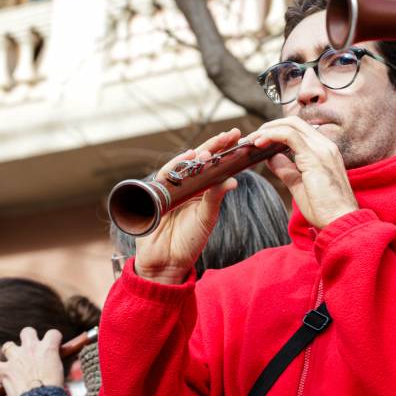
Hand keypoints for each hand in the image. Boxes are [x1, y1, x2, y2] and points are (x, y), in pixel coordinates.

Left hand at [0, 328, 65, 395]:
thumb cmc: (53, 389)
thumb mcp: (60, 372)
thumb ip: (54, 363)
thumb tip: (52, 366)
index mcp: (48, 348)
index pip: (53, 334)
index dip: (53, 339)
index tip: (53, 344)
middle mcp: (31, 348)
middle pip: (28, 331)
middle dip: (28, 337)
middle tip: (30, 348)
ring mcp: (16, 358)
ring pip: (8, 345)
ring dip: (10, 351)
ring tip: (13, 360)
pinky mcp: (4, 370)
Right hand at [134, 128, 240, 283]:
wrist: (165, 262)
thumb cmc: (189, 241)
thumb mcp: (206, 218)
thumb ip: (215, 198)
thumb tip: (233, 180)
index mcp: (202, 191)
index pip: (215, 166)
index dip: (225, 151)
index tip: (240, 138)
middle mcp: (187, 186)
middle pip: (200, 161)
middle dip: (214, 146)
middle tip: (230, 134)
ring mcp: (171, 188)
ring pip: (184, 165)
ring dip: (197, 156)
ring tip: (210, 151)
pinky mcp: (155, 193)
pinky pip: (165, 175)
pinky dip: (175, 165)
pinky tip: (187, 158)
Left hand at [251, 117, 357, 228]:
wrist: (340, 221)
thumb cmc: (324, 209)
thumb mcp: (299, 184)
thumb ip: (286, 168)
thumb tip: (270, 157)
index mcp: (325, 151)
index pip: (299, 130)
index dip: (277, 130)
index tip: (259, 140)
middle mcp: (325, 145)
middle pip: (293, 122)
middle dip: (269, 126)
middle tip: (250, 138)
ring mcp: (322, 149)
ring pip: (290, 125)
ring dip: (267, 130)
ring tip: (251, 140)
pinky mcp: (314, 156)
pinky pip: (289, 136)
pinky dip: (271, 135)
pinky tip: (258, 143)